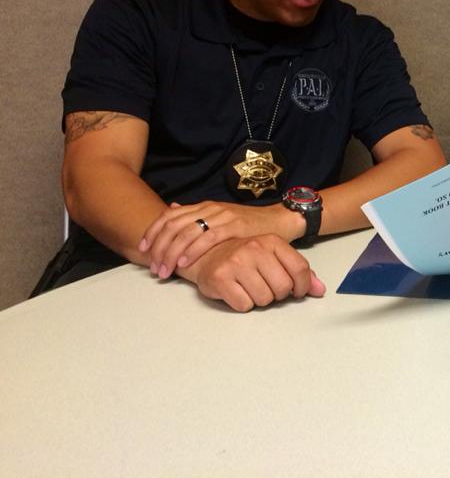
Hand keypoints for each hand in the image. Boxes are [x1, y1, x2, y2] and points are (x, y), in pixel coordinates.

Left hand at [140, 201, 301, 278]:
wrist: (278, 220)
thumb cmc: (248, 226)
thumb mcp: (219, 217)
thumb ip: (197, 216)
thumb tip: (172, 209)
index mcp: (203, 206)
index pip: (169, 216)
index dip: (152, 233)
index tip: (142, 250)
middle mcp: (210, 208)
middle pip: (174, 225)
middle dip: (159, 248)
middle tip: (153, 268)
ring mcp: (222, 216)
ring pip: (187, 232)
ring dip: (171, 253)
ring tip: (165, 271)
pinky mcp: (235, 226)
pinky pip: (208, 238)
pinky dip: (193, 250)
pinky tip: (184, 263)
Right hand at [188, 234, 325, 311]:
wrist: (206, 254)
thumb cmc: (244, 257)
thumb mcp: (273, 257)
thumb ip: (299, 272)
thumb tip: (320, 290)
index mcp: (271, 241)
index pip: (300, 268)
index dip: (302, 286)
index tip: (296, 291)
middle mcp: (254, 248)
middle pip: (283, 288)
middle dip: (278, 294)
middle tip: (266, 287)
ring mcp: (236, 262)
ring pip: (264, 299)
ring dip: (259, 299)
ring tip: (250, 287)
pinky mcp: (219, 278)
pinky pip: (244, 305)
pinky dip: (243, 304)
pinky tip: (237, 291)